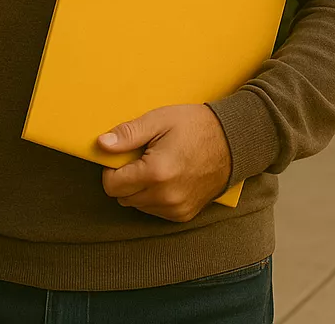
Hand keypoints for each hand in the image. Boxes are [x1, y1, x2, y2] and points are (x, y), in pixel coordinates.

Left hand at [98, 104, 231, 221]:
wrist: (233, 142)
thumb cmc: (194, 126)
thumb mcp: (158, 120)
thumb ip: (127, 134)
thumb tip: (101, 144)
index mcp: (156, 173)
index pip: (112, 184)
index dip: (112, 167)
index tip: (124, 154)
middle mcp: (166, 197)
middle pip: (122, 196)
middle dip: (124, 177)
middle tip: (141, 156)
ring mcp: (177, 209)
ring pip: (137, 205)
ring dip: (138, 188)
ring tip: (155, 164)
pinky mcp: (185, 215)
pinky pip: (154, 210)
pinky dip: (152, 196)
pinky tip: (166, 177)